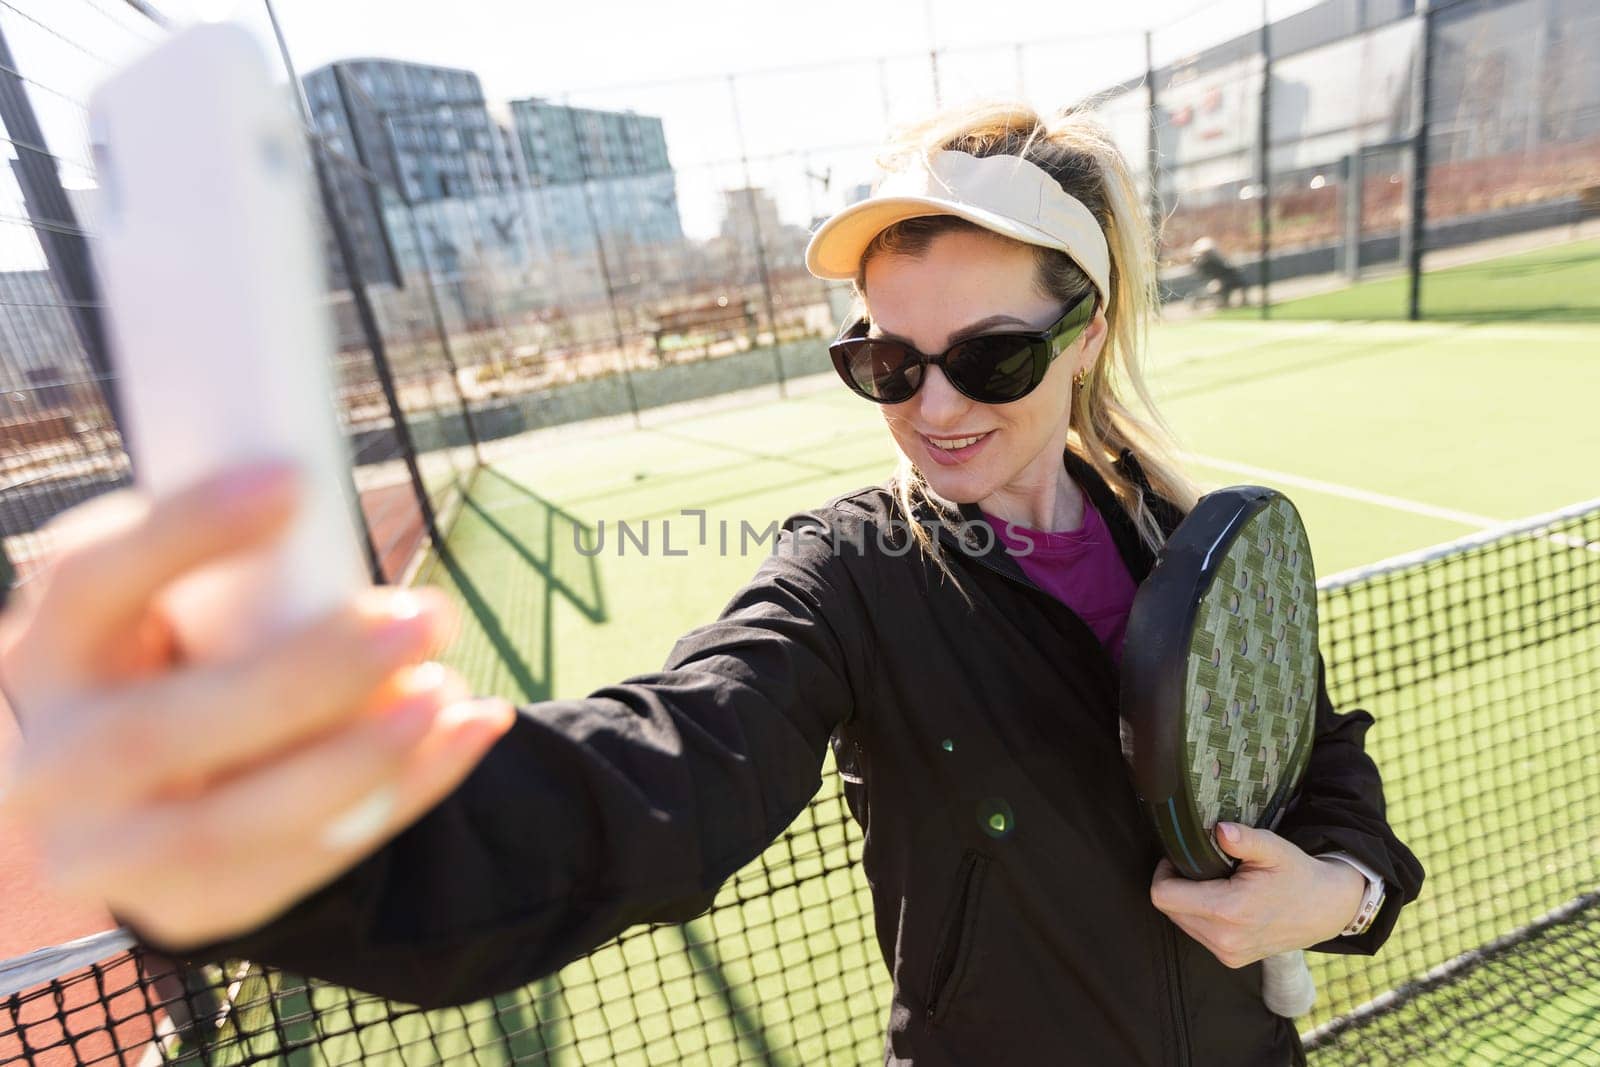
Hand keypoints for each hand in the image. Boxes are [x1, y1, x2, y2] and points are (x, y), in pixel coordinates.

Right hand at [0, 464, 514, 950]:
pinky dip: (405, 794)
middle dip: (307, 674)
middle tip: (424, 616)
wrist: (153, 789)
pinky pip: (305, 862)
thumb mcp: (182, 602)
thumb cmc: (188, 655)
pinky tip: (471, 727)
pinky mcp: (192, 906)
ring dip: (357, 756)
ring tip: (447, 689)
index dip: (184, 531)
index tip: (295, 482)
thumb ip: (236, 569)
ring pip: (226, 826)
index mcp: (45, 652)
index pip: (89, 583)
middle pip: (158, 731)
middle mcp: (51, 763)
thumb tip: (327, 504)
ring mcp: (109, 853)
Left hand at [1149, 822, 1364, 968]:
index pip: (1163, 895)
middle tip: (1199, 866)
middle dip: (1176, 885)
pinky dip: (1200, 916)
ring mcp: (1228, 953)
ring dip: (1187, 901)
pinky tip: (1221, 901)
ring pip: (1180, 922)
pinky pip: (1197, 934)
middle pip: (1168, 908)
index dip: (1164, 871)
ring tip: (1214, 883)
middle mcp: (1223, 939)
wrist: (1325, 910)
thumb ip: (1243, 839)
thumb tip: (1219, 830)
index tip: (1180, 857)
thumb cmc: (1298, 875)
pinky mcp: (1231, 959)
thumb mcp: (1273, 849)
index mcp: (1228, 911)